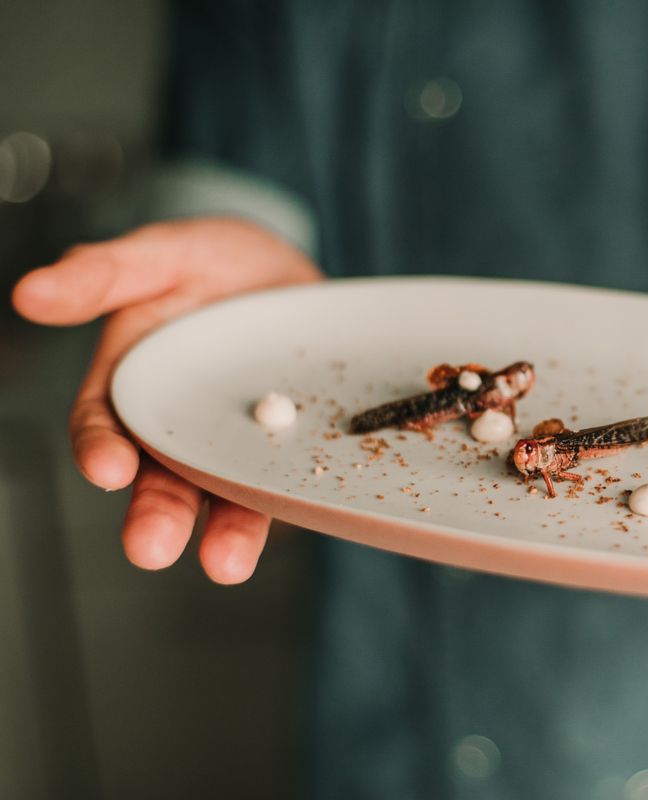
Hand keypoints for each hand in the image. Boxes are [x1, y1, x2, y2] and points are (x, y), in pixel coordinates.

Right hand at [12, 217, 322, 582]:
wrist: (287, 275)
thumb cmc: (212, 262)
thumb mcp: (162, 254)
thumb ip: (103, 274)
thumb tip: (30, 293)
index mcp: (130, 385)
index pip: (102, 426)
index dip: (100, 448)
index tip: (106, 468)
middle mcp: (177, 428)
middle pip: (160, 480)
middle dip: (155, 515)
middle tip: (150, 549)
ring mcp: (234, 445)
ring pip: (226, 497)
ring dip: (224, 534)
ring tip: (226, 565)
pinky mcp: (289, 450)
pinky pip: (290, 482)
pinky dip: (295, 503)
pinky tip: (305, 517)